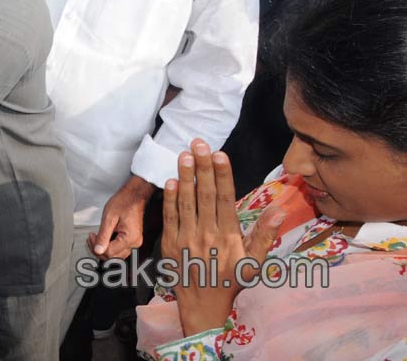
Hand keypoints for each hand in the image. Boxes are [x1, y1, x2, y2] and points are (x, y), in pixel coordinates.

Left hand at [88, 174, 155, 259]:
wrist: (133, 196)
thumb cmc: (123, 202)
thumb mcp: (109, 218)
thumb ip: (103, 235)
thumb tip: (97, 250)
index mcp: (130, 238)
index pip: (109, 253)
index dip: (96, 247)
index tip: (91, 236)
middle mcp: (134, 243)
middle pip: (113, 257)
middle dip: (99, 250)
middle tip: (91, 237)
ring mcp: (134, 242)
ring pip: (116, 255)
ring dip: (104, 249)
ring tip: (95, 238)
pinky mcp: (132, 240)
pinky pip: (119, 249)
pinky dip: (110, 246)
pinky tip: (103, 239)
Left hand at [162, 139, 283, 335]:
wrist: (203, 307)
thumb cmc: (231, 281)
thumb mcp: (255, 263)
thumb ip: (265, 235)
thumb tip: (279, 211)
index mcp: (228, 238)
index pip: (225, 200)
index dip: (222, 175)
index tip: (219, 154)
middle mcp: (207, 235)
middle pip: (204, 195)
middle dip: (202, 167)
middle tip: (198, 143)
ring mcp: (186, 239)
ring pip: (186, 202)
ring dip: (185, 177)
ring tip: (184, 154)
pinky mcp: (170, 244)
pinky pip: (170, 217)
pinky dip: (170, 199)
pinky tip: (171, 181)